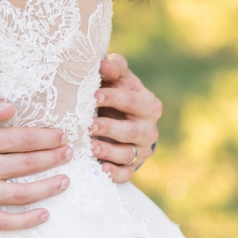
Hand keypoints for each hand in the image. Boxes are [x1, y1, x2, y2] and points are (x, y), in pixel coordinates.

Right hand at [0, 92, 72, 230]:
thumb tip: (11, 109)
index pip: (24, 140)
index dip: (47, 138)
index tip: (61, 136)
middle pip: (29, 165)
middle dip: (53, 158)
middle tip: (68, 154)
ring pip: (23, 194)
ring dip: (48, 187)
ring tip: (64, 181)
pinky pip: (5, 223)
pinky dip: (28, 221)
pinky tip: (44, 214)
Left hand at [89, 53, 161, 181]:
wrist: (124, 118)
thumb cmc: (117, 92)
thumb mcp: (119, 78)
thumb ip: (114, 68)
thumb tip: (103, 63)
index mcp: (149, 105)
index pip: (132, 101)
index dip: (113, 98)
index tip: (94, 95)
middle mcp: (149, 130)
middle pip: (130, 131)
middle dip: (108, 128)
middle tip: (88, 125)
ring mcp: (141, 150)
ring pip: (127, 154)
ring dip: (108, 151)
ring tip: (90, 147)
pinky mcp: (131, 167)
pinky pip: (125, 174)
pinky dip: (113, 173)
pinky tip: (100, 168)